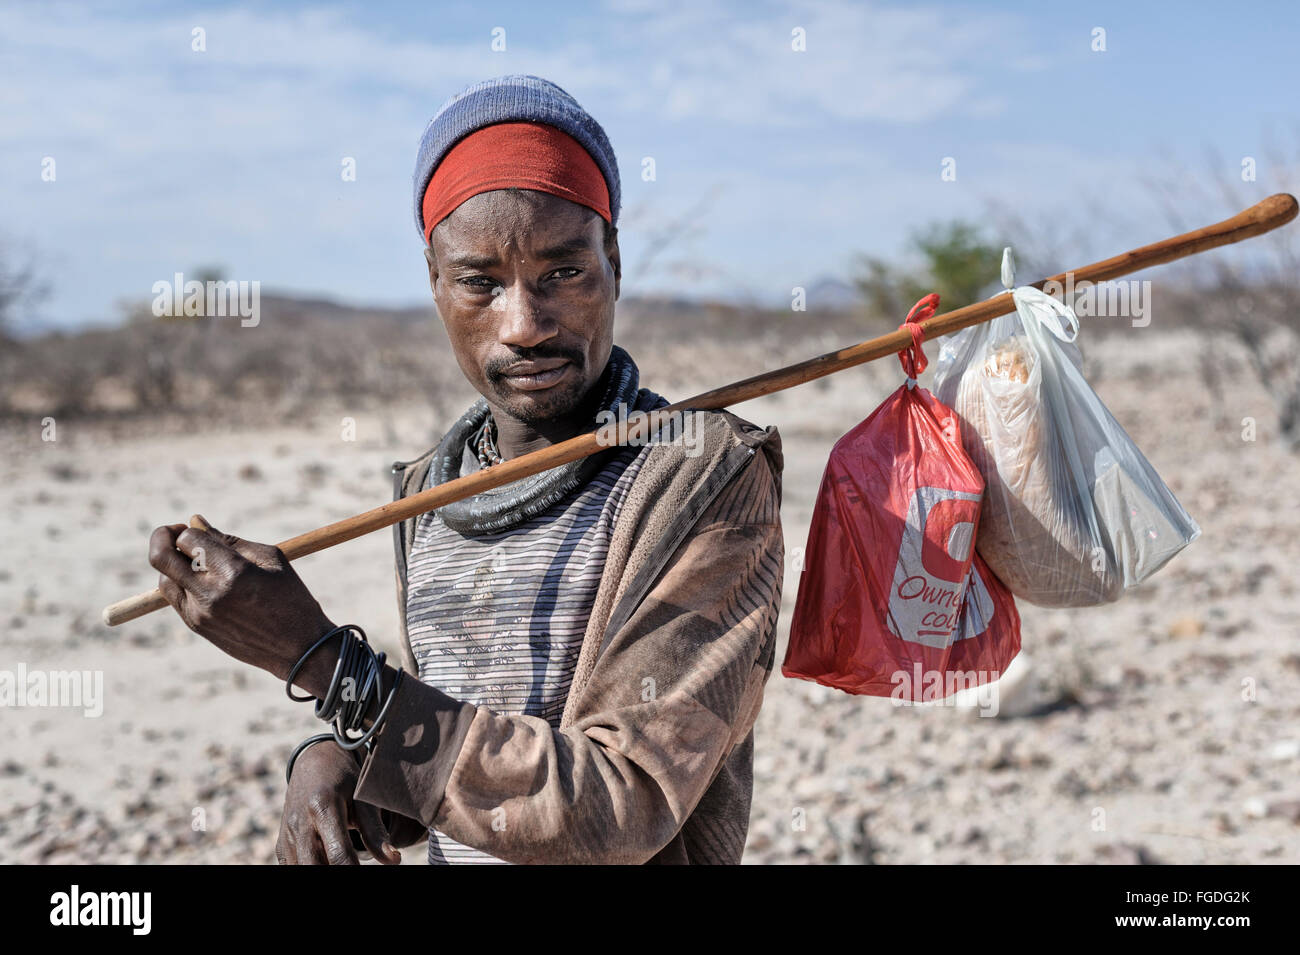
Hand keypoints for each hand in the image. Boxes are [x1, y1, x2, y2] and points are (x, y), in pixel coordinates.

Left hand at [148, 516, 337, 694]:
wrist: (299, 648)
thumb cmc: (292, 597)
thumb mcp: (271, 559)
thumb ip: (229, 540)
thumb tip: (195, 522)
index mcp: (233, 571)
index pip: (188, 539)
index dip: (190, 529)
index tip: (198, 528)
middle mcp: (210, 593)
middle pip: (161, 557)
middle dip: (163, 538)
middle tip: (175, 533)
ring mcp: (200, 613)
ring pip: (165, 579)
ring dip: (174, 564)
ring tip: (198, 564)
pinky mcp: (197, 627)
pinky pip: (175, 599)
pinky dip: (182, 584)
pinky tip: (204, 583)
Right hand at [276, 740, 401, 864]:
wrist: (315, 763)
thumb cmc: (346, 781)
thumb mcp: (363, 798)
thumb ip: (375, 830)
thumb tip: (394, 860)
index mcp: (322, 807)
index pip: (338, 854)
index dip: (353, 869)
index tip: (370, 872)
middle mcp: (299, 823)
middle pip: (314, 866)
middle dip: (336, 872)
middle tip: (354, 866)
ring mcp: (287, 836)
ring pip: (301, 869)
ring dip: (322, 870)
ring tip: (344, 863)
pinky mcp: (281, 845)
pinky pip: (293, 867)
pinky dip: (311, 867)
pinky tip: (328, 861)